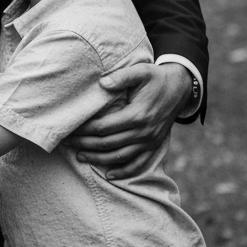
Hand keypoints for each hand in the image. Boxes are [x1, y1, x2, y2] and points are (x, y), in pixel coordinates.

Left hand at [65, 63, 192, 178]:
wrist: (180, 88)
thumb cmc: (156, 78)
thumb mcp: (140, 71)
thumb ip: (121, 76)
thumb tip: (102, 83)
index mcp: (137, 114)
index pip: (103, 127)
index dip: (84, 130)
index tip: (69, 129)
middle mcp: (143, 132)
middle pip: (108, 143)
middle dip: (85, 145)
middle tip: (66, 143)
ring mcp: (150, 141)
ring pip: (120, 156)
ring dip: (98, 159)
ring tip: (79, 156)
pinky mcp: (155, 145)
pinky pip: (140, 163)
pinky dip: (124, 171)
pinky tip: (110, 175)